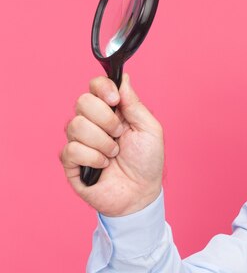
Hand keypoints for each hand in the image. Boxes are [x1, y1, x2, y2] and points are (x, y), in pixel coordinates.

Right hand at [61, 74, 163, 216]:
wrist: (141, 194)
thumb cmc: (147, 162)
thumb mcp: (150, 130)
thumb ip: (134, 104)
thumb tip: (123, 78)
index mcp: (111, 111)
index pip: (94, 87)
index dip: (102, 89)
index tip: (115, 101)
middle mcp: (92, 122)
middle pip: (82, 102)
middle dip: (105, 120)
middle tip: (119, 135)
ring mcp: (79, 141)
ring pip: (75, 125)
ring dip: (102, 142)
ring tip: (114, 154)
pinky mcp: (71, 161)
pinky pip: (72, 149)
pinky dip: (93, 158)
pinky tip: (103, 166)